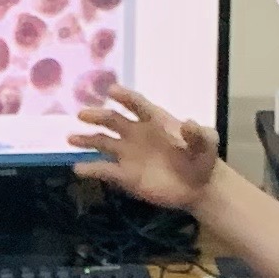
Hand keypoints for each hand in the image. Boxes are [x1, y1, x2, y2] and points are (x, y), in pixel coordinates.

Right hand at [70, 86, 218, 214]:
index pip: (136, 104)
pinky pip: (105, 170)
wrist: (199, 186)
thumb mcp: (207, 143)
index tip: (112, 91)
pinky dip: (91, 169)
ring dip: (86, 139)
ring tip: (71, 138)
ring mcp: (128, 154)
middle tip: (82, 114)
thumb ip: (200, 133)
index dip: (125, 97)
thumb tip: (188, 123)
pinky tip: (78, 168)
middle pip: (113, 120)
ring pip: (102, 143)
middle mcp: (136, 133)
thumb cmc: (202, 158)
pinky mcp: (125, 176)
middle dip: (98, 116)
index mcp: (154, 120)